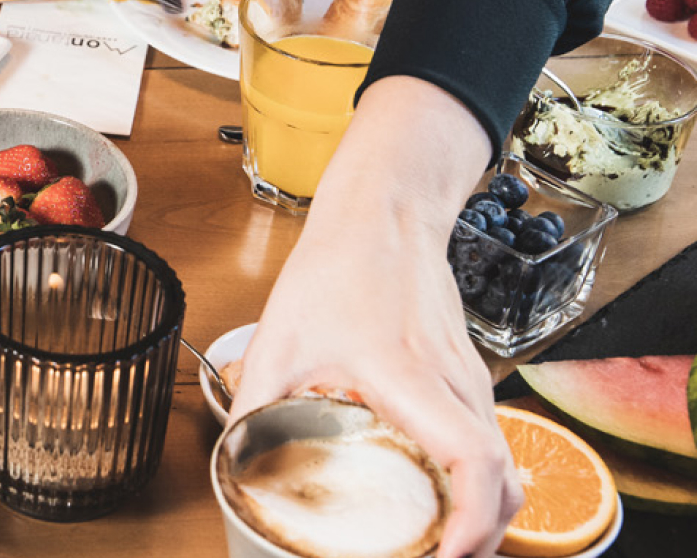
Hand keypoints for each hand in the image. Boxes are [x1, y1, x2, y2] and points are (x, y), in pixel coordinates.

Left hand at [229, 77, 519, 557]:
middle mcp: (456, 385)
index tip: (445, 557)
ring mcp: (471, 382)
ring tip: (437, 547)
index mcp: (411, 377)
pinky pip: (491, 444)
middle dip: (482, 539)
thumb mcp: (279, 341)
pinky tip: (440, 502)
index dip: (471, 523)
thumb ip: (253, 405)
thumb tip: (232, 464)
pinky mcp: (470, 379)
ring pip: (505, 466)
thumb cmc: (338, 269)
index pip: (472, 461)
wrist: (383, 214)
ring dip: (483, 516)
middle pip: (504, 482)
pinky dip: (479, 485)